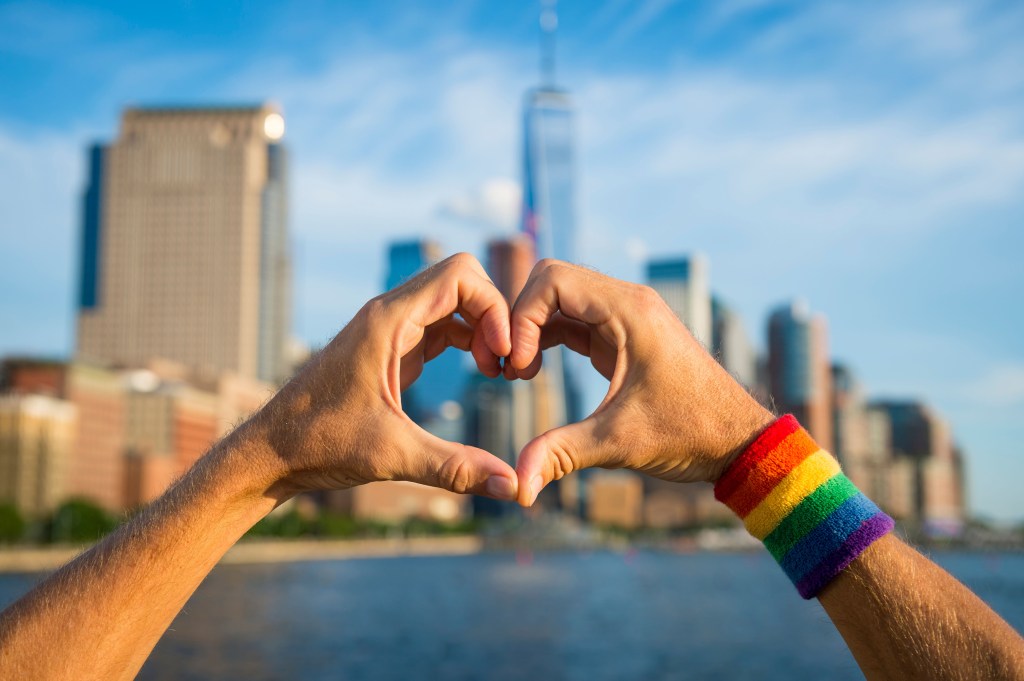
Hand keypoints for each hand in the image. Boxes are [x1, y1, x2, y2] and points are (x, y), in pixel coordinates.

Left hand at [246, 253, 518, 502]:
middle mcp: (388, 314)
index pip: (458, 276)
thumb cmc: (319, 445)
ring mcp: (389, 328)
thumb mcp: (394, 456)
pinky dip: (468, 340)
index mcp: (387, 322)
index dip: (493, 307)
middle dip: (494, 313)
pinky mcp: (391, 348)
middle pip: (461, 279)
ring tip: (497, 370)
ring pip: (453, 301)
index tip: (503, 353)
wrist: (271, 451)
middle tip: (506, 361)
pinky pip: (441, 325)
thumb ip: (456, 468)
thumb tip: (514, 487)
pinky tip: (480, 372)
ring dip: (483, 327)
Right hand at [507, 259, 773, 505]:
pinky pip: (573, 319)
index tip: (518, 367)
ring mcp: (625, 316)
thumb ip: (562, 454)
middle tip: (509, 368)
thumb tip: (517, 488)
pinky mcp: (623, 335)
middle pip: (550, 282)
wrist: (738, 441)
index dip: (521, 319)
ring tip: (518, 373)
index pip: (552, 281)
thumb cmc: (690, 434)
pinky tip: (533, 372)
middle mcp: (626, 302)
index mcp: (629, 310)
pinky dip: (547, 338)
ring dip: (531, 329)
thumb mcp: (620, 442)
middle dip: (520, 320)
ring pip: (559, 299)